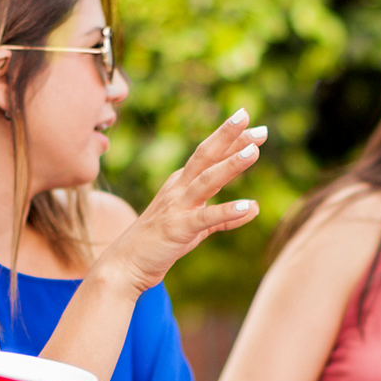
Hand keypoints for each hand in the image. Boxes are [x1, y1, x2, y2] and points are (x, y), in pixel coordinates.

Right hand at [86, 109, 264, 294]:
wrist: (126, 264)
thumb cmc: (160, 243)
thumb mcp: (197, 228)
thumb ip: (224, 217)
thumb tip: (254, 208)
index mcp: (182, 183)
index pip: (210, 155)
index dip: (231, 139)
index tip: (254, 126)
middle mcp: (179, 189)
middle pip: (205, 156)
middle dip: (227, 136)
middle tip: (247, 116)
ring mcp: (177, 207)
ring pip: (207, 180)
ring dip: (230, 165)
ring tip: (254, 152)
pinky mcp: (178, 229)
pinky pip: (205, 218)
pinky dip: (226, 211)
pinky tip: (247, 205)